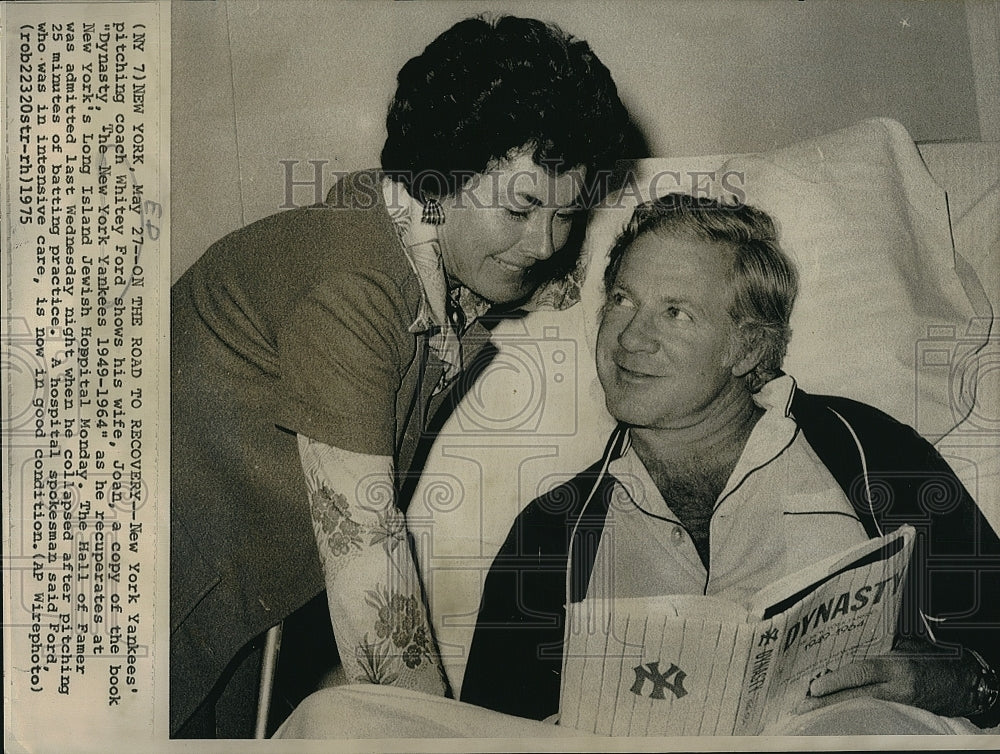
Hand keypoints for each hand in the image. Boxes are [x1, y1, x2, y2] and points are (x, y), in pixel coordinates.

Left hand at [797, 639, 978, 717]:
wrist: (961, 681)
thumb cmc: (931, 657)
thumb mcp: (906, 645)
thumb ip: (878, 648)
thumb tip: (842, 650)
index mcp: (897, 667)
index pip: (862, 673)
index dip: (837, 681)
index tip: (814, 686)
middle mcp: (898, 689)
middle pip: (856, 697)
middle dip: (826, 702)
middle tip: (801, 706)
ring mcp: (901, 704)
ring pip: (861, 708)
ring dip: (834, 709)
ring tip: (810, 711)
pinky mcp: (903, 714)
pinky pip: (872, 713)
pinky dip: (852, 713)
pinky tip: (834, 713)